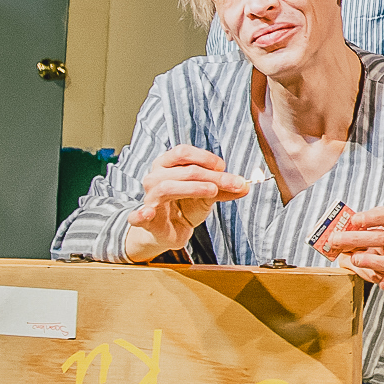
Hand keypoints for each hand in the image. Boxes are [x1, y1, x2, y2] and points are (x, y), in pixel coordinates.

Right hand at [125, 146, 249, 259]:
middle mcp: (155, 178)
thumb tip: (246, 186)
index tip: (223, 167)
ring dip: (192, 187)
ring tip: (212, 191)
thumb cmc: (186, 206)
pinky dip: (140, 214)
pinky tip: (147, 213)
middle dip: (211, 176)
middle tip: (233, 183)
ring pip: (166, 186)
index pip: (182, 152)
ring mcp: (149, 198)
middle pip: (182, 170)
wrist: (170, 231)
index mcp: (168, 165)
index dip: (204, 157)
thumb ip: (226, 189)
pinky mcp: (144, 220)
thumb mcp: (209, 195)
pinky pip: (137, 216)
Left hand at [317, 206, 383, 291]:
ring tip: (355, 259)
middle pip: (383, 238)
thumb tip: (331, 232)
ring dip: (373, 261)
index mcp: (382, 225)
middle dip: (356, 238)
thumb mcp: (345, 229)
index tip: (355, 220)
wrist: (351, 256)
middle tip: (336, 239)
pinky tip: (383, 283)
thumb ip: (341, 228)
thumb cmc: (350, 240)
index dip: (373, 217)